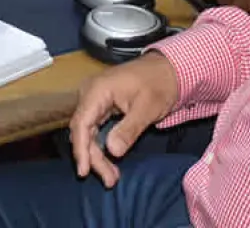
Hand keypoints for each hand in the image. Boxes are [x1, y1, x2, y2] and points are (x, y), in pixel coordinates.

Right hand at [68, 52, 180, 187]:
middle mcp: (90, 94)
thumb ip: (128, 129)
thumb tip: (112, 151)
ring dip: (97, 155)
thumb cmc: (159, 84)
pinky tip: (110, 160)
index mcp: (97, 90)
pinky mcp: (101, 106)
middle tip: (109, 180)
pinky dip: (102, 146)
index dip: (81, 149)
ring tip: (111, 177)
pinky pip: (96, 129)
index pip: (81, 123)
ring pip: (89, 132)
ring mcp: (94, 99)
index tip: (84, 171)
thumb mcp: (147, 108)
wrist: (168, 69)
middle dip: (93, 158)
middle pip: (83, 131)